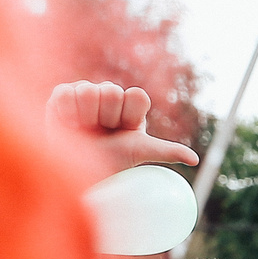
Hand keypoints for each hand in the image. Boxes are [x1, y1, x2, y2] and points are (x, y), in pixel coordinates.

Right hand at [46, 80, 198, 170]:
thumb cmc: (111, 159)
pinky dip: (68, 114)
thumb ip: (166, 150)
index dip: (129, 115)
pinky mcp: (63, 93)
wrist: (78, 168)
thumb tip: (195, 159)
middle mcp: (110, 93)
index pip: (137, 95)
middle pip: (112, 92)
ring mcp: (86, 90)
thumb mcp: (140, 152)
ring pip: (89, 92)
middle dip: (106, 117)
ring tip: (85, 128)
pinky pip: (67, 94)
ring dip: (86, 117)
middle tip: (102, 131)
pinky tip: (70, 124)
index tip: (124, 129)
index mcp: (131, 103)